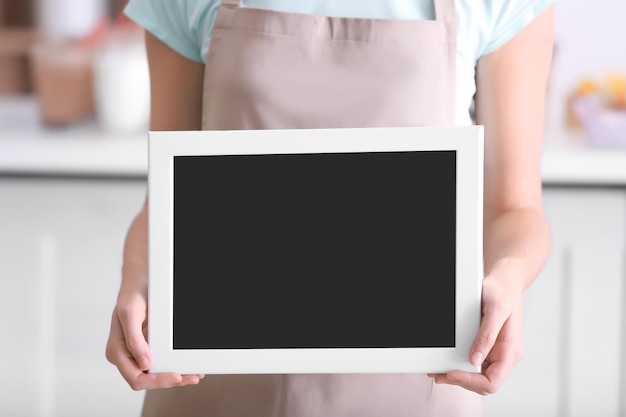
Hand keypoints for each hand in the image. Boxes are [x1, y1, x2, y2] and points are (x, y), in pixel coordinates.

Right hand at [105, 270, 203, 390]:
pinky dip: (174, 366)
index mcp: (117, 351)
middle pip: (148, 380)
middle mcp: (126, 355)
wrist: (138, 283)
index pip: (136, 378)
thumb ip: (134, 339)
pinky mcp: (147, 348)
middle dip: (170, 381)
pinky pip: (160, 363)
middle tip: (191, 377)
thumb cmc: (132, 295)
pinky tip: (187, 366)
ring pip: (155, 374)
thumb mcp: (130, 313)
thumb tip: (144, 364)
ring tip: (194, 374)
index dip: (157, 381)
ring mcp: (137, 353)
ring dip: (175, 376)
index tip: (176, 376)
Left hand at [429, 259, 524, 394]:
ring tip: (438, 371)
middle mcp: (504, 355)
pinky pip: (474, 363)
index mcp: (510, 351)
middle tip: (438, 375)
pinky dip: (460, 366)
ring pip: (477, 376)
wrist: (504, 281)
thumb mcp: (495, 310)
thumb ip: (487, 336)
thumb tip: (475, 360)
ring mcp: (495, 352)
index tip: (451, 373)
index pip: (492, 381)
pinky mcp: (487, 346)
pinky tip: (446, 361)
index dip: (470, 381)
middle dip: (460, 381)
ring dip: (458, 376)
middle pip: (483, 383)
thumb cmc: (502, 292)